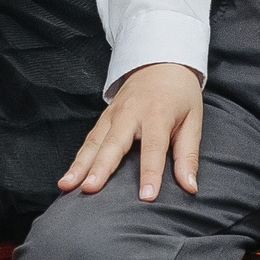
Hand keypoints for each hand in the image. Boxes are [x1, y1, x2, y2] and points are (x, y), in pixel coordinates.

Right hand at [59, 62, 201, 199]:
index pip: (153, 147)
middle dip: (100, 168)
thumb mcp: (193, 121)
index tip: (146, 196)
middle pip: (113, 143)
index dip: (150, 172)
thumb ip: (188, 155)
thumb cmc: (180, 95)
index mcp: (157, 114)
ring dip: (79, 165)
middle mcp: (130, 114)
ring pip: (93, 143)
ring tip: (66, 185)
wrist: (160, 62)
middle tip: (89, 189)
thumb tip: (190, 187)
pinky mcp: (103, 118)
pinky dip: (78, 159)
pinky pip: (89, 141)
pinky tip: (68, 177)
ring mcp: (112, 114)